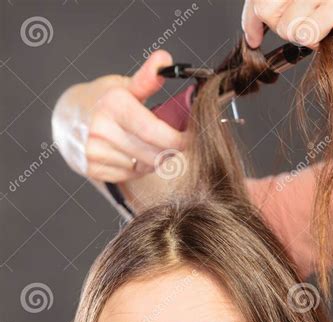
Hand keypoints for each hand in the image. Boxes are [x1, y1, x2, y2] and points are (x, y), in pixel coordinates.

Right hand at [52, 50, 187, 183]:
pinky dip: (137, 169)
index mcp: (113, 104)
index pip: (154, 131)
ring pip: (143, 167)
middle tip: (175, 145)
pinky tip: (132, 156)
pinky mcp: (93, 169)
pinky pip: (129, 176)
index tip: (189, 139)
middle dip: (170, 151)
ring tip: (150, 147)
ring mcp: (95, 151)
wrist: (67, 118)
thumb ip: (147, 78)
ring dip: (154, 160)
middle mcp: (101, 129)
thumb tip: (165, 60)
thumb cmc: (102, 100)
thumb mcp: (123, 85)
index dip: (178, 140)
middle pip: (153, 153)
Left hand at [241, 1, 332, 48]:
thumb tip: (271, 18)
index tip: (253, 35)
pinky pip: (306, 31)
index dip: (251, 16)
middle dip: (271, 28)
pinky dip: (309, 39)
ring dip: (296, 36)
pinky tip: (322, 36)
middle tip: (284, 36)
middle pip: (266, 6)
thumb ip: (302, 2)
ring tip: (317, 31)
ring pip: (285, 23)